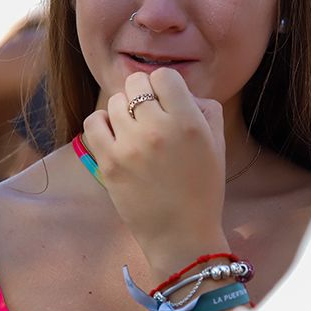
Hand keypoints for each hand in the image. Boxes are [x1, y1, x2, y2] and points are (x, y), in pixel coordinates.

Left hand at [82, 68, 227, 271]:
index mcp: (189, 122)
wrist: (182, 235)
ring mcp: (130, 146)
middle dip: (142, 95)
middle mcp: (158, 129)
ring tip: (134, 131)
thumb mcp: (217, 144)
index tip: (167, 103)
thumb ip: (204, 108)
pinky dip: (102, 123)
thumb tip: (180, 91)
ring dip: (123, 111)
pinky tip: (115, 136)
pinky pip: (94, 123)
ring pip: (114, 101)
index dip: (165, 86)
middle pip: (136, 83)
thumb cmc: (202, 188)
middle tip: (149, 117)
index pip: (163, 76)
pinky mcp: (109, 163)